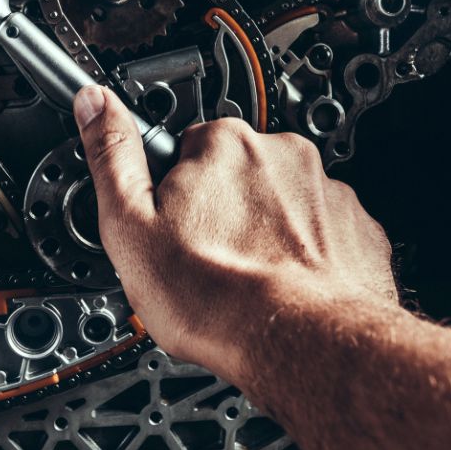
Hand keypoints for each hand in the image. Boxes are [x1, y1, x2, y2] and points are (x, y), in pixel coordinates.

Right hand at [73, 85, 395, 406]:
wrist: (303, 345)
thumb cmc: (218, 296)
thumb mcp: (130, 224)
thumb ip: (111, 155)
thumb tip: (95, 104)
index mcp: (223, 144)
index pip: (185, 145)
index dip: (171, 188)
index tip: (172, 222)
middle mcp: (281, 153)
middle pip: (234, 171)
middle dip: (217, 207)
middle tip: (201, 254)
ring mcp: (324, 190)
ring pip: (277, 200)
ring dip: (260, 228)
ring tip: (240, 274)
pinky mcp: (354, 226)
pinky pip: (317, 227)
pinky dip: (299, 249)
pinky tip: (278, 281)